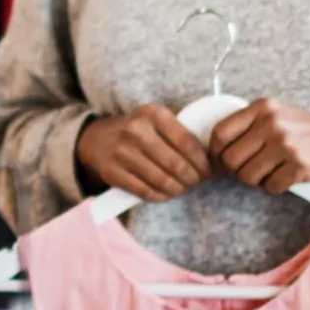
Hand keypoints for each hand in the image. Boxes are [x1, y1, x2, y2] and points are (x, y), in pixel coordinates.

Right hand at [74, 106, 208, 201]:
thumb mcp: (156, 122)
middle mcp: (135, 130)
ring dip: (178, 189)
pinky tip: (165, 193)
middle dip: (192, 178)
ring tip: (182, 188)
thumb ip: (181, 135)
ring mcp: (121, 152)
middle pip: (176, 164)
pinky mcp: (111, 172)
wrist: (97, 139)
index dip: (203, 162)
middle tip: (196, 182)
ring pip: (162, 180)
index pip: (187, 142)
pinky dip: (160, 196)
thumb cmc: (138, 132)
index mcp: (153, 113)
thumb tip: (212, 164)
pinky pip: (144, 191)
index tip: (210, 171)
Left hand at [208, 100, 309, 194]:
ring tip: (273, 172)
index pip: (220, 132)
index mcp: (263, 107)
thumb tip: (218, 147)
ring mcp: (285, 145)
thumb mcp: (281, 115)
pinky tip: (288, 178)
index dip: (215, 152)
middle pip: (230, 159)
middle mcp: (272, 123)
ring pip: (247, 176)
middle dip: (238, 171)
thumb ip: (252, 125)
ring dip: (258, 180)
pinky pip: (270, 187)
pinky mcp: (298, 166)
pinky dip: (277, 187)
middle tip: (252, 170)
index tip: (220, 162)